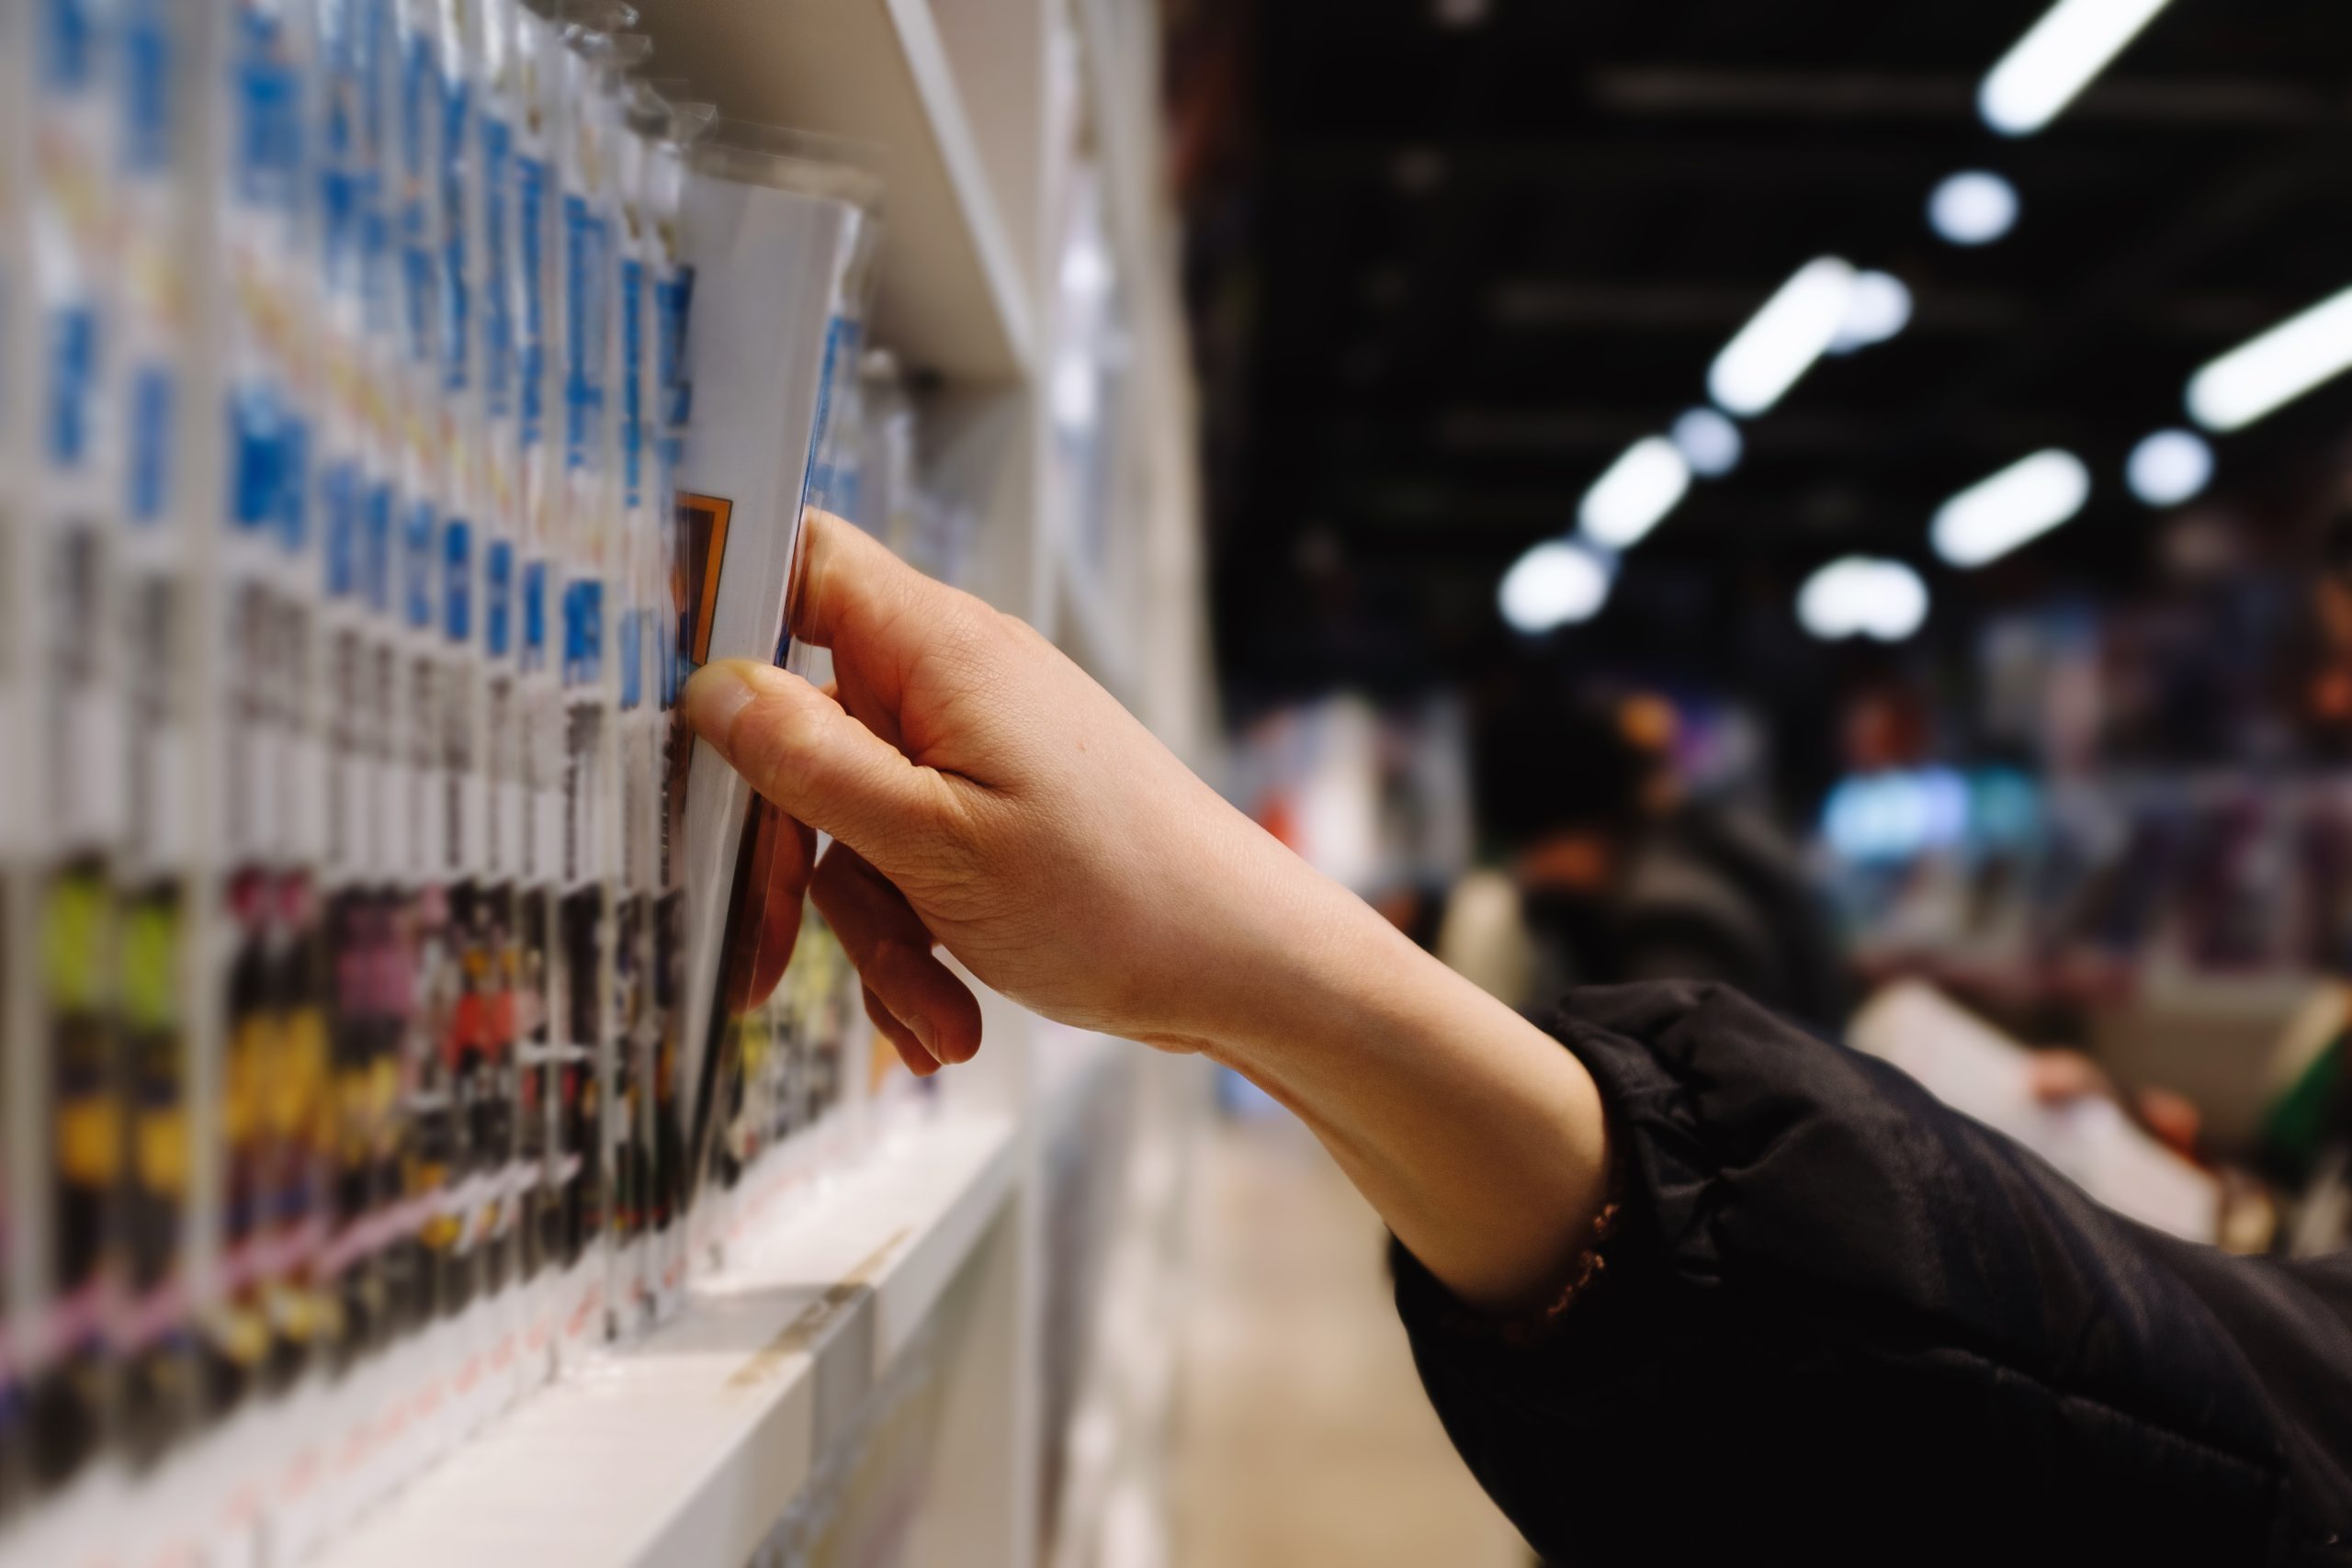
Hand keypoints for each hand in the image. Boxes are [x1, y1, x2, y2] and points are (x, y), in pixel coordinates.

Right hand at [681, 511, 1335, 1074]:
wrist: (1248, 969)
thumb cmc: (1118, 898)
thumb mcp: (932, 845)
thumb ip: (810, 763)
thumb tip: (708, 689)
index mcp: (937, 649)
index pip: (799, 560)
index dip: (716, 600)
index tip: (648, 685)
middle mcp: (952, 681)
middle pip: (802, 730)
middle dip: (792, 861)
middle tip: (759, 961)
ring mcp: (976, 749)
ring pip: (853, 822)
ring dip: (873, 932)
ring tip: (934, 1017)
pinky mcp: (996, 813)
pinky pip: (910, 862)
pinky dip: (917, 943)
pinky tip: (947, 1024)